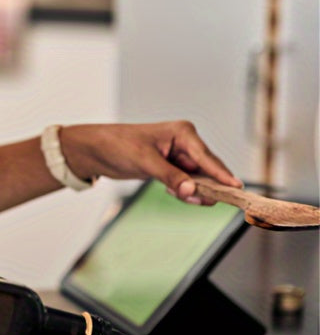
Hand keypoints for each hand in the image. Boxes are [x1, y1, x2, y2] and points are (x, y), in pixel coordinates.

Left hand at [58, 121, 242, 203]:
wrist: (96, 150)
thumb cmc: (118, 145)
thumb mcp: (144, 161)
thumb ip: (170, 176)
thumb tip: (192, 191)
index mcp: (182, 132)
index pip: (208, 157)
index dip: (223, 175)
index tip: (238, 190)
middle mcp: (185, 143)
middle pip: (208, 171)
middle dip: (207, 188)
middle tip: (208, 202)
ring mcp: (179, 157)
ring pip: (199, 181)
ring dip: (193, 192)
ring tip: (179, 195)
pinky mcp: (171, 169)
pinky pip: (187, 185)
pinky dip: (183, 192)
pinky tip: (171, 192)